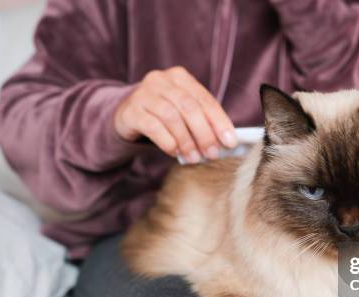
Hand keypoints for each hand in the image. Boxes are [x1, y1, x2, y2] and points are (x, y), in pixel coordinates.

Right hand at [114, 67, 236, 162]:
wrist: (128, 115)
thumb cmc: (163, 115)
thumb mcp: (184, 112)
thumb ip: (203, 120)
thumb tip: (227, 142)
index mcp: (180, 77)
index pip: (205, 99)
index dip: (220, 121)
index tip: (230, 142)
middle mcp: (160, 80)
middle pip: (189, 107)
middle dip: (204, 133)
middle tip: (212, 153)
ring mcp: (143, 94)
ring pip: (171, 117)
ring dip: (186, 141)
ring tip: (194, 157)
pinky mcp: (131, 111)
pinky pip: (153, 127)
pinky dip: (168, 142)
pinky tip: (175, 152)